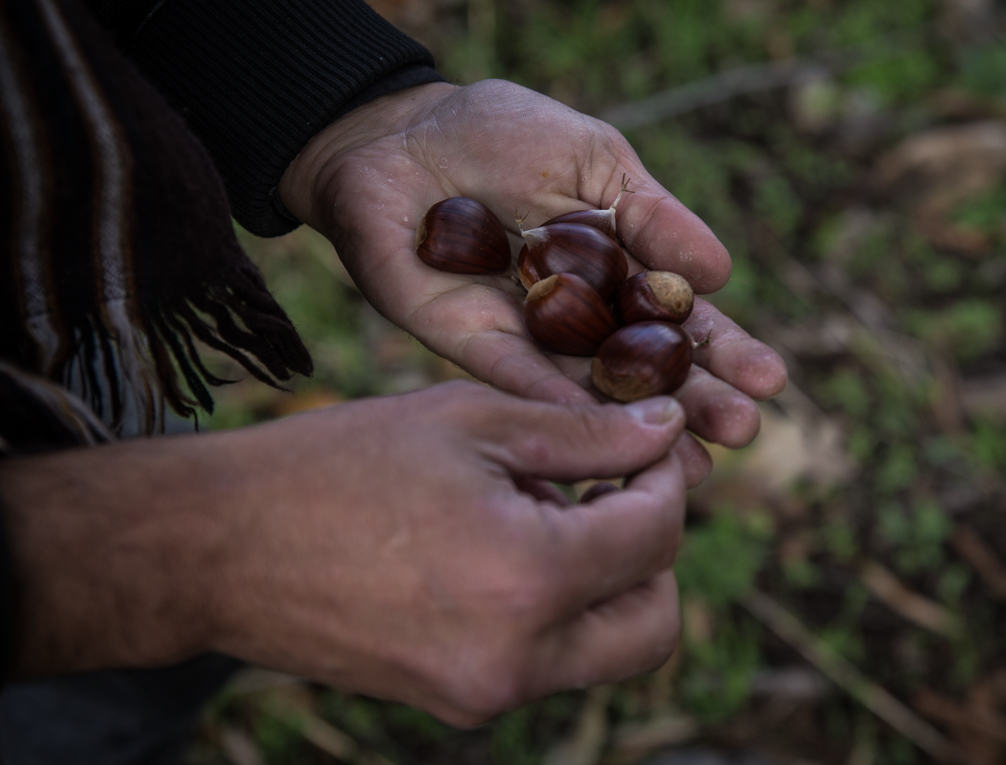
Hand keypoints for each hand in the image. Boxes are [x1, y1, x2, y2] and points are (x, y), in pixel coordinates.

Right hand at [0, 382, 703, 725]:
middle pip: (654, 623)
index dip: (667, 478)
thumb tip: (669, 428)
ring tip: (551, 511)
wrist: (217, 548)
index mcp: (528, 578)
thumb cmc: (336, 465)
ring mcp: (484, 693)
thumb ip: (585, 434)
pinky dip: (558, 611)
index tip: (648, 442)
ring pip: (607, 652)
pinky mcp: (455, 703)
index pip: (657, 537)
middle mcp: (517, 658)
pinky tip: (509, 546)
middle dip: (655, 552)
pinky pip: (548, 664)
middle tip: (617, 488)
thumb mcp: (470, 422)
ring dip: (609, 585)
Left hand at [279, 80, 785, 448]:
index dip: (724, 350)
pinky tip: (602, 430)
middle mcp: (577, 318)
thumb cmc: (501, 134)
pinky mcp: (466, 343)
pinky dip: (557, 402)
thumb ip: (650, 215)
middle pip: (643, 370)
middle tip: (744, 430)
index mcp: (617, 270)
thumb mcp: (594, 160)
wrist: (398, 131)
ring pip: (589, 392)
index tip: (770, 380)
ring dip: (640, 425)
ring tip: (695, 462)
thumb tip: (720, 272)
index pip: (679, 321)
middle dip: (695, 402)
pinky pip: (516, 376)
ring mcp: (524, 337)